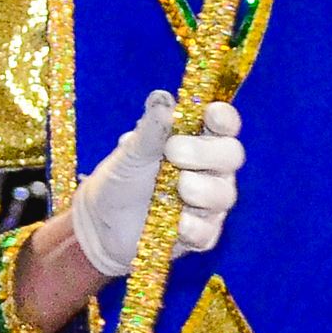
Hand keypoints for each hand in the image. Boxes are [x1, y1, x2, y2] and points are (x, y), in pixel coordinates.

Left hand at [70, 92, 247, 279]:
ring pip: (224, 194)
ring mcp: (208, 203)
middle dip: (205, 152)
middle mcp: (210, 170)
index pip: (224, 124)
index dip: (224, 118)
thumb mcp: (131, 152)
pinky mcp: (201, 234)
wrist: (100, 223)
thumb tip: (161, 98)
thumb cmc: (121, 179)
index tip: (211, 114)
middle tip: (172, 152)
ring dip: (199, 189)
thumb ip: (150, 128)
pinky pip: (209, 231)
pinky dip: (192, 226)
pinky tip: (176, 223)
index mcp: (197, 141)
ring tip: (174, 188)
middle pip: (231, 155)